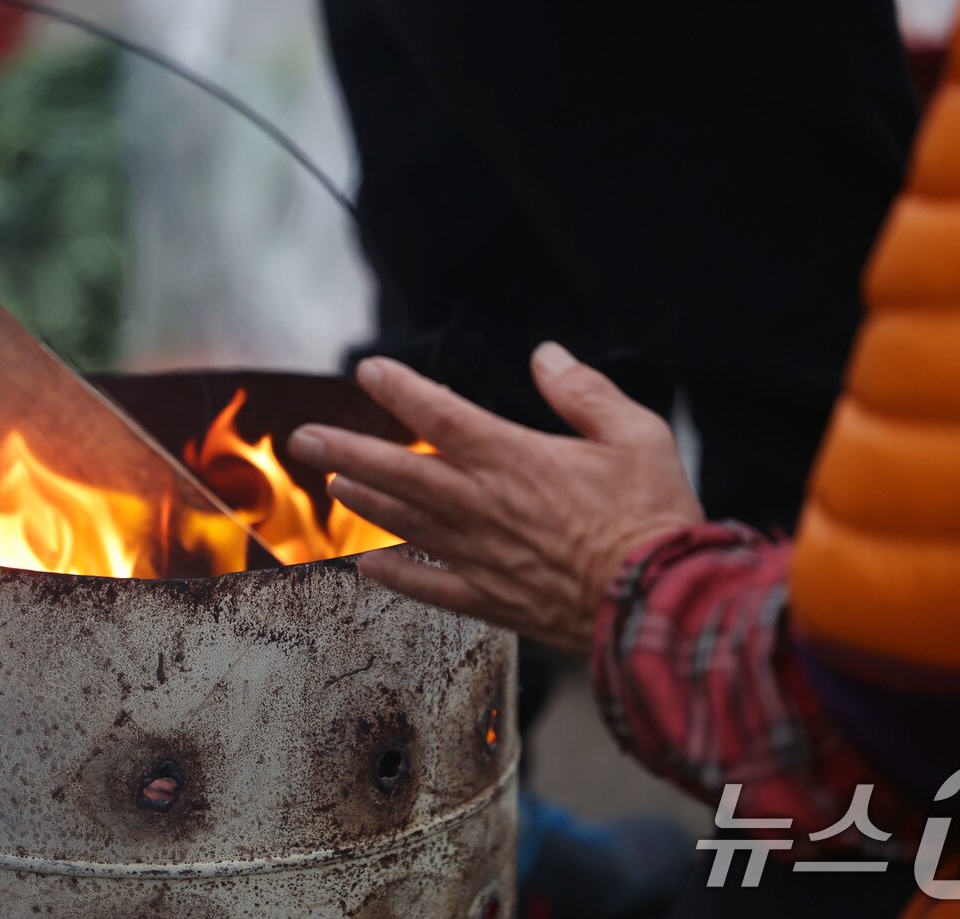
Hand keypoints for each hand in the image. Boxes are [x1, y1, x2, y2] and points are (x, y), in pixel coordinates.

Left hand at [287, 342, 702, 654]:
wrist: (656, 604)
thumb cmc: (652, 517)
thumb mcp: (636, 434)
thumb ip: (583, 392)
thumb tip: (545, 355)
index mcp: (512, 457)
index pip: (439, 413)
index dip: (398, 388)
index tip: (368, 370)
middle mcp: (481, 504)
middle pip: (397, 471)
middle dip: (345, 451)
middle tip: (303, 439)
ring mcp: (479, 555)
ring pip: (404, 523)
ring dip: (365, 503)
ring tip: (335, 487)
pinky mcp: (489, 599)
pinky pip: (428, 587)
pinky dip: (394, 576)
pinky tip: (369, 568)